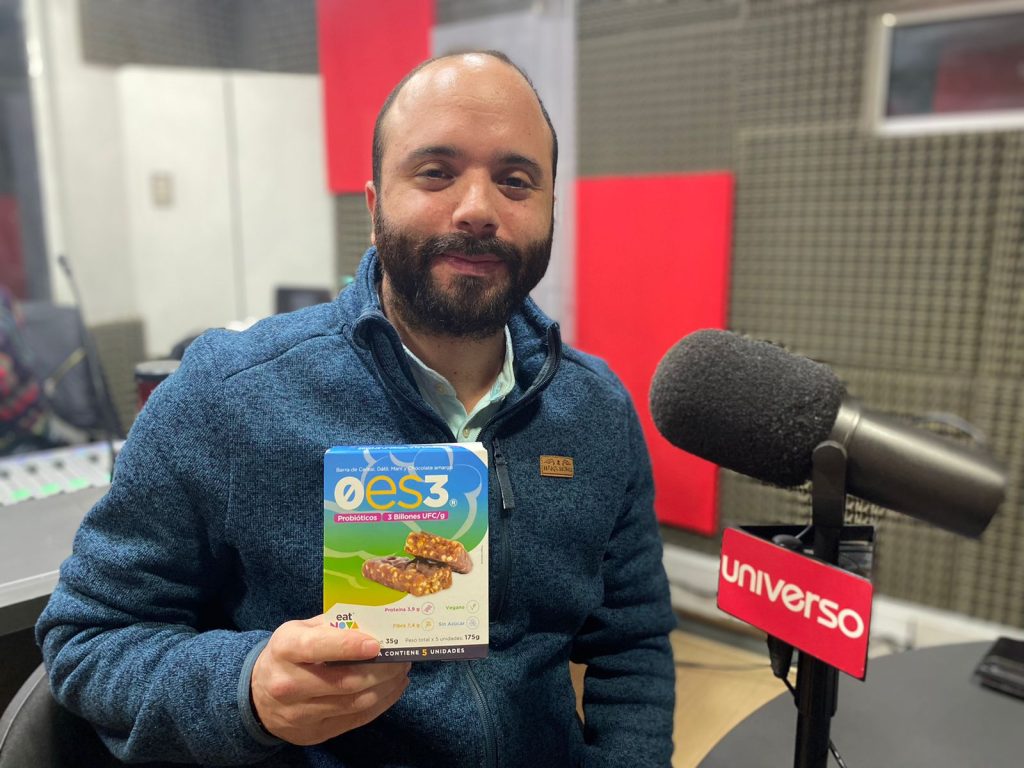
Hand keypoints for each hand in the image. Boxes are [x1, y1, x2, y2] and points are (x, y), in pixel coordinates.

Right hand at [251, 616, 410, 744]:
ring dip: (386, 686)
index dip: (350, 646)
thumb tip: (374, 622)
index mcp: (285, 649)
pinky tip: (393, 689)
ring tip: (401, 671)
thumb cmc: (288, 654)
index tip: (377, 644)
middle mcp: (288, 684)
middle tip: (403, 657)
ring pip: (355, 703)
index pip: (319, 648)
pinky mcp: (313, 733)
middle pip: (345, 681)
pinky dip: (381, 703)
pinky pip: (355, 719)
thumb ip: (333, 625)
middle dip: (382, 669)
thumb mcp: (300, 630)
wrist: (256, 695)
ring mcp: (299, 714)